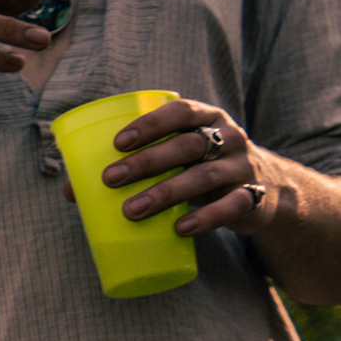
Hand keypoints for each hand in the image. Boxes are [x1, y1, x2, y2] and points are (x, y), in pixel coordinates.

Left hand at [101, 98, 275, 236]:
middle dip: (147, 161)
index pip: (181, 112)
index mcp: (207, 119)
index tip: (118, 143)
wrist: (267, 191)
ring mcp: (242, 167)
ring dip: (165, 193)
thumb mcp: (178, 158)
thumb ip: (136, 164)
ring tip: (132, 211)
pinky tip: (181, 229)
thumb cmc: (202, 168)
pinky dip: (205, 218)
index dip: (151, 124)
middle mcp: (228, 137)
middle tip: (111, 178)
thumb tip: (73, 190)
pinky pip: (231, 206)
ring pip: (203, 177)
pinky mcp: (253, 198)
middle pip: (188, 145)